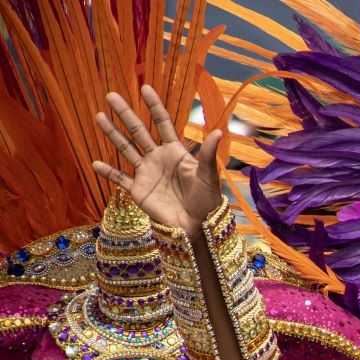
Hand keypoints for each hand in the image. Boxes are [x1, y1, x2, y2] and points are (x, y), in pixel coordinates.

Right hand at [91, 85, 222, 236]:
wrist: (197, 225)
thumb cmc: (206, 200)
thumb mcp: (208, 175)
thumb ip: (207, 154)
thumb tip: (218, 131)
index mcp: (175, 151)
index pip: (163, 124)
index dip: (154, 107)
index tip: (145, 88)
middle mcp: (158, 158)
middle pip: (139, 131)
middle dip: (126, 114)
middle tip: (111, 95)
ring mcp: (146, 173)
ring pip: (126, 149)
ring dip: (112, 133)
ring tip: (99, 116)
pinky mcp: (138, 190)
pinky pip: (120, 178)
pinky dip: (108, 172)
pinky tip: (95, 163)